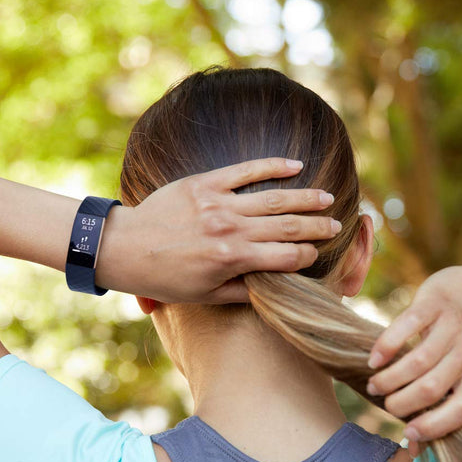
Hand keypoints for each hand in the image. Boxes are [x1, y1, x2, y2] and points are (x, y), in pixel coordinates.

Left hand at [98, 158, 338, 302]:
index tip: (319, 255)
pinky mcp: (205, 183)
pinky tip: (295, 165)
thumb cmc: (165, 278)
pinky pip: (245, 170)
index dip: (308, 257)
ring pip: (274, 198)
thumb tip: (275, 289)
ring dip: (305, 197)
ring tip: (327, 198)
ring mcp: (218, 203)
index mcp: (233, 260)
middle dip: (317, 227)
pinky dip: (273, 166)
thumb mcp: (205, 296)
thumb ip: (243, 292)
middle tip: (336, 226)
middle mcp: (230, 229)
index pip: (286, 257)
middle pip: (288, 225)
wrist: (125, 248)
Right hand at [365, 262, 461, 455]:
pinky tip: (374, 358)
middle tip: (382, 400)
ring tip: (374, 382)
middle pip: (430, 388)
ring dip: (389, 378)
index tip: (407, 433)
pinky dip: (386, 346)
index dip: (433, 427)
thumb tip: (412, 447)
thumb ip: (445, 401)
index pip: (459, 410)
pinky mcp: (435, 303)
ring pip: (417, 362)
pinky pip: (407, 326)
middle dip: (399, 402)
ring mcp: (452, 327)